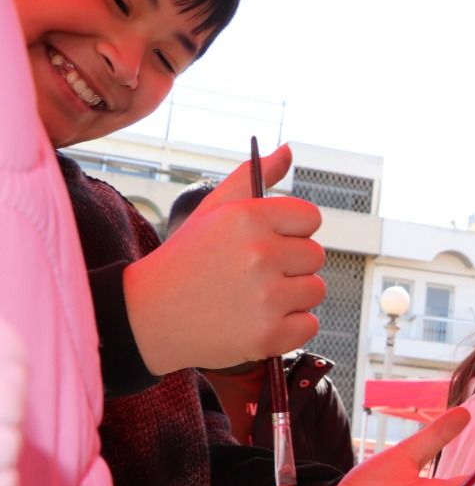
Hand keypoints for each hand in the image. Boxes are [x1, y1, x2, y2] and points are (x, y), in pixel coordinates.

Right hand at [124, 144, 325, 374]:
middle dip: (290, 265)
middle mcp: (260, 254)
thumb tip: (288, 150)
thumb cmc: (187, 259)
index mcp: (248, 218)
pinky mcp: (270, 335)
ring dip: (291, 297)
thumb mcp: (213, 211)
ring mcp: (266, 298)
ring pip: (315, 290)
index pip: (310, 217)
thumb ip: (254, 177)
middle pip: (315, 255)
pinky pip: (310, 325)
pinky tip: (256, 321)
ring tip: (251, 298)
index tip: (266, 242)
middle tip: (252, 274)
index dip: (290, 231)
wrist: (148, 316)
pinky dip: (289, 328)